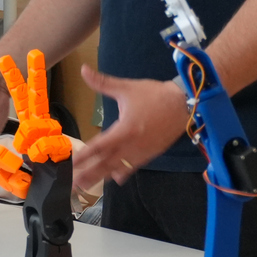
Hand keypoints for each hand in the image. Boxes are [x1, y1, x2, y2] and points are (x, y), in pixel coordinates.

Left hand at [71, 67, 187, 191]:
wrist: (185, 105)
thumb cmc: (155, 95)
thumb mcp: (127, 87)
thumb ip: (102, 82)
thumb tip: (84, 69)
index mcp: (124, 129)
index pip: (99, 146)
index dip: (85, 156)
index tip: (72, 164)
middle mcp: (131, 145)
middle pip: (106, 163)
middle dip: (89, 173)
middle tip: (73, 185)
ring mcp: (141, 152)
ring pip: (118, 168)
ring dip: (101, 177)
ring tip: (86, 186)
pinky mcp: (150, 154)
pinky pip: (133, 167)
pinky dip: (122, 173)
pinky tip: (115, 180)